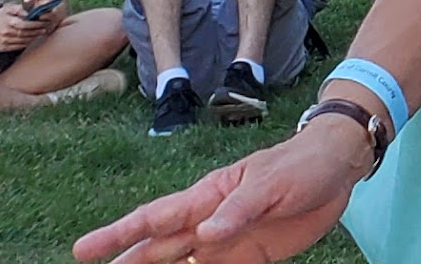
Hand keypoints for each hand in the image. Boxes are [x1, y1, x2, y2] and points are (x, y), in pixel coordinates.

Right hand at [0, 3, 55, 54]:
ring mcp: (6, 41)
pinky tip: (31, 39)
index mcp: (8, 22)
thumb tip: (28, 12)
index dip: (35, 24)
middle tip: (44, 28)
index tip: (42, 22)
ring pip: (24, 40)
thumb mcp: (4, 10)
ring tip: (39, 33)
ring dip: (33, 37)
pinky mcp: (5, 48)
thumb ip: (17, 9)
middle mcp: (7, 32)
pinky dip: (26, 43)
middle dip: (37, 31)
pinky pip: (19, 46)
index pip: (25, 24)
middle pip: (26, 33)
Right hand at [77, 121, 375, 263]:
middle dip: (126, 263)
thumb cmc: (299, 166)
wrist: (336, 168)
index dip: (118, 235)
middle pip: (157, 248)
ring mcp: (225, 241)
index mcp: (206, 197)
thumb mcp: (270, 185)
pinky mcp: (248, 256)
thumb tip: (205, 234)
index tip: (84, 249)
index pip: (153, 218)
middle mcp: (207, 221)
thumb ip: (237, 211)